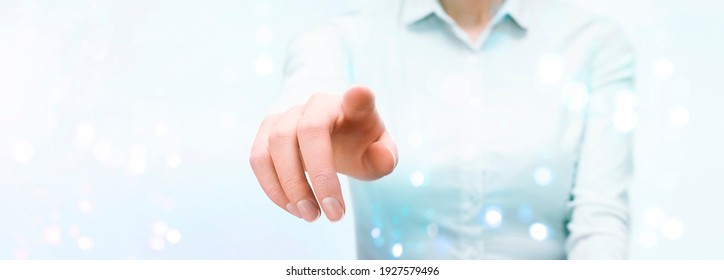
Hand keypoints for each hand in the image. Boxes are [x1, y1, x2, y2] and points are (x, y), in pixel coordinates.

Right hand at [250, 86, 397, 221]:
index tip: (359, 95)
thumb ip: (384, 157)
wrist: (327, 126)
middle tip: (334, 215)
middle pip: (308, 131)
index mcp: (351, 107)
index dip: (357, 97)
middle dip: (319, 177)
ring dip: (291, 187)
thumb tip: (382, 158)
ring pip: (276, 143)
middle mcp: (316, 103)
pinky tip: (293, 207)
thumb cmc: (356, 141)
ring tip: (311, 216)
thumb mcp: (377, 151)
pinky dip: (273, 187)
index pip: (356, 98)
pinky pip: (259, 158)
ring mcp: (287, 113)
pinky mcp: (266, 129)